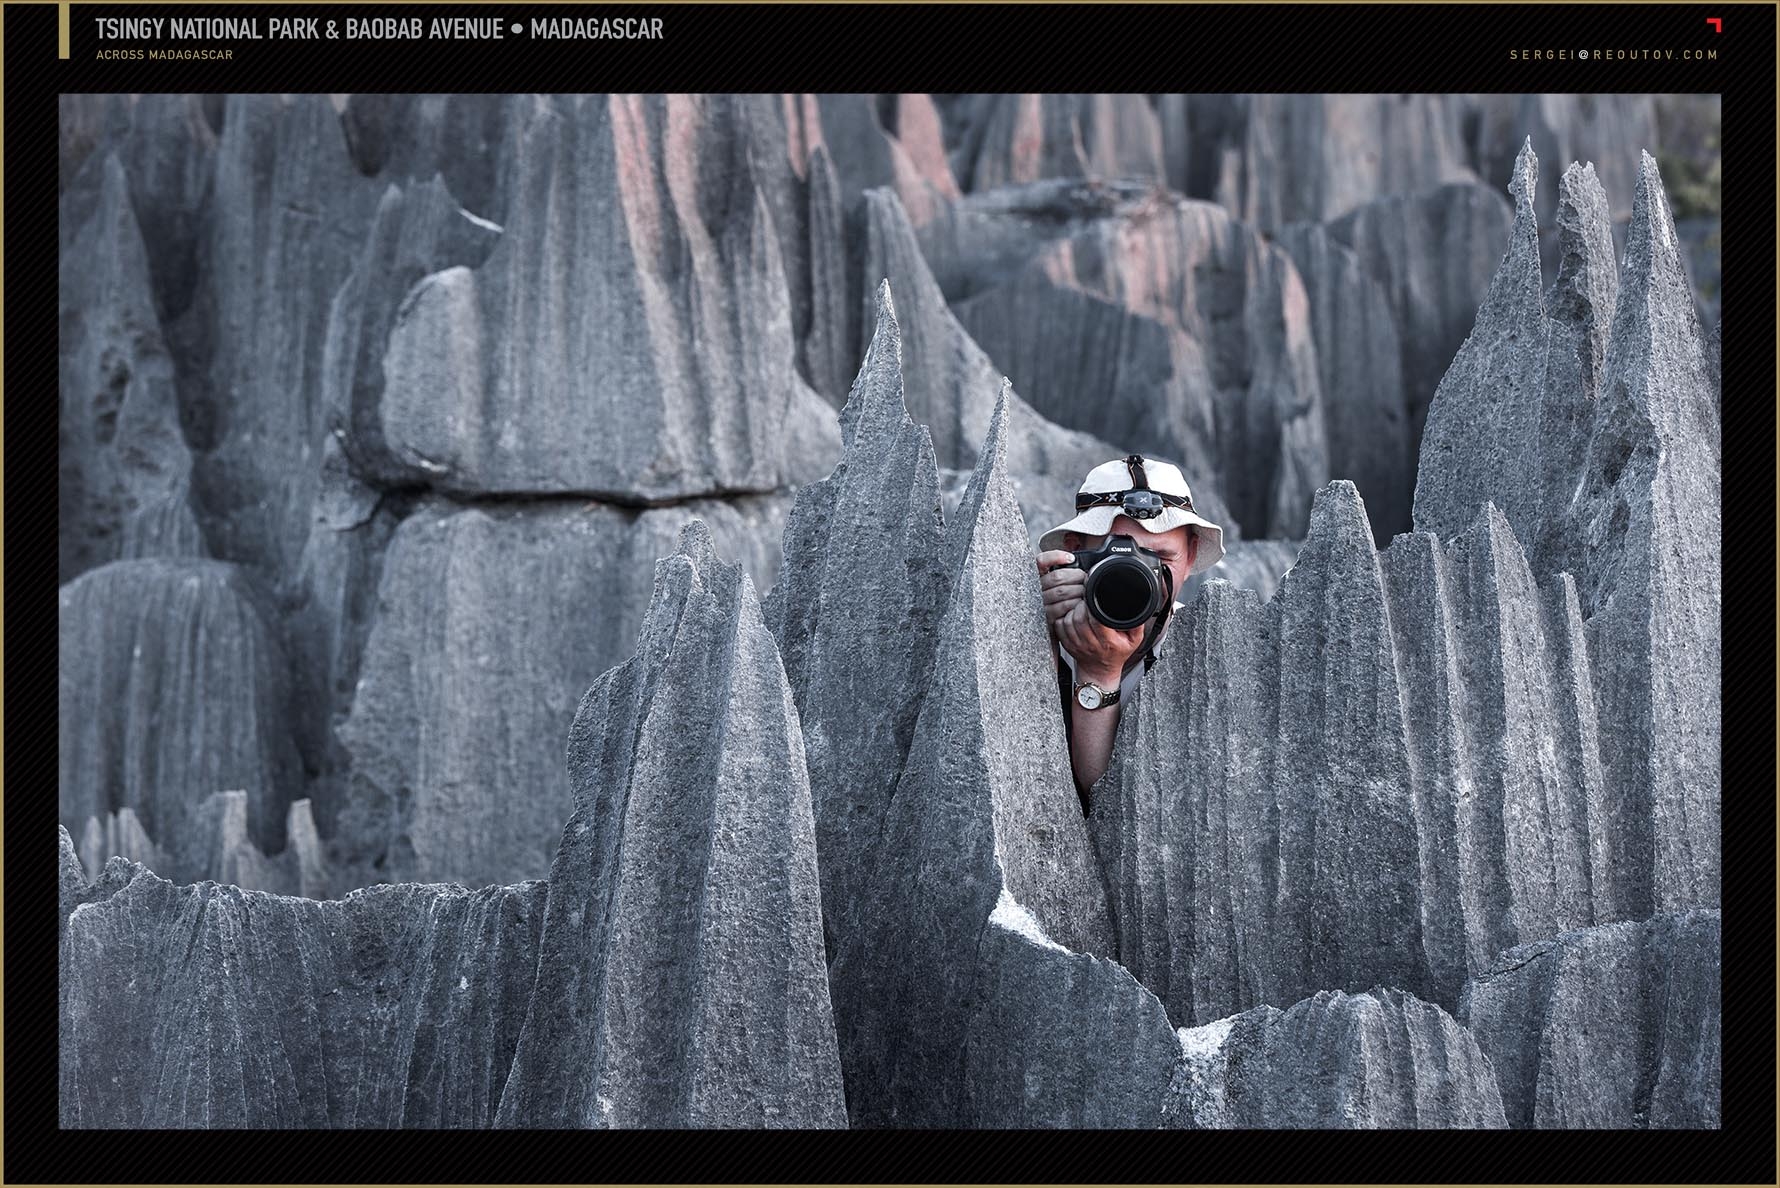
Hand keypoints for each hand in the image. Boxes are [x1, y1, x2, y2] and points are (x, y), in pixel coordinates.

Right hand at [1036, 550, 1084, 637]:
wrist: (1064, 634)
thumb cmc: (1063, 608)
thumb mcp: (1060, 587)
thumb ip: (1063, 574)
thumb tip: (1074, 561)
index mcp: (1038, 579)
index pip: (1040, 562)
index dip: (1054, 557)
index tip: (1070, 558)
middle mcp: (1036, 591)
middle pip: (1057, 577)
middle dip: (1077, 577)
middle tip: (1086, 580)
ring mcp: (1041, 605)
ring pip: (1062, 591)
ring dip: (1079, 591)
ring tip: (1086, 594)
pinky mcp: (1048, 619)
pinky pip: (1063, 608)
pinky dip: (1075, 605)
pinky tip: (1080, 604)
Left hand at [1036, 550, 1145, 684]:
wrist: (1100, 672)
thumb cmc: (1117, 654)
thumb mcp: (1134, 640)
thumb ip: (1137, 623)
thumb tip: (1139, 606)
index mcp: (1108, 642)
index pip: (1096, 619)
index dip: (1093, 604)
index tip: (1094, 594)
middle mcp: (1090, 644)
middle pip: (1079, 618)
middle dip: (1082, 604)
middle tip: (1087, 598)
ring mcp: (1076, 645)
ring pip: (1068, 621)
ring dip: (1072, 610)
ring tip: (1081, 606)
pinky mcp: (1067, 644)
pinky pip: (1059, 626)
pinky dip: (1064, 618)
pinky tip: (1072, 615)